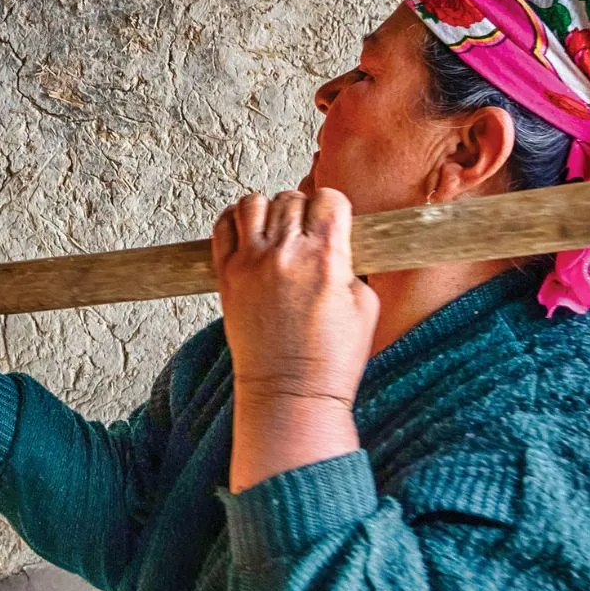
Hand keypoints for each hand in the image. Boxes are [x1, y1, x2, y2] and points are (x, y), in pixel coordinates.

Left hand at [212, 189, 378, 492]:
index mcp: (325, 258)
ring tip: (276, 228)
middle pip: (291, 199)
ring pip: (253, 203)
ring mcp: (250, 263)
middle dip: (303, 209)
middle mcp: (284, 254)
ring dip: (268, 208)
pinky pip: (222, 227)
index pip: (328, 199)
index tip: (333, 220)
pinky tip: (247, 231)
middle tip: (306, 230)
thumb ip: (349, 264)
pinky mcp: (226, 276)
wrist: (289, 391)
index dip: (334, 207)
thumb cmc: (331, 358)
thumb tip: (336, 243)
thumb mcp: (366, 306)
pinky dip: (234, 220)